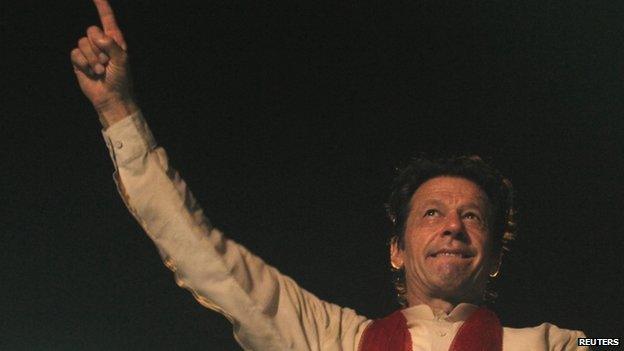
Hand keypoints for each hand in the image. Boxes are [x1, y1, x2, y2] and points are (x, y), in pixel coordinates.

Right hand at [71, 0, 136, 126]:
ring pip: (82, 43)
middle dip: (99, 48)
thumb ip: (112, 45)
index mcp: (115, 40)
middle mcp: (101, 43)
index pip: (107, 18)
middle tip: (107, 63)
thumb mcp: (122, 60)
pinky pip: (75, 53)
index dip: (101, 6)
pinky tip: (91, 73)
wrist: (111, 97)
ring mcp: (89, 51)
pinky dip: (83, 64)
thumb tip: (97, 36)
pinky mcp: (79, 61)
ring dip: (92, 59)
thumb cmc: (121, 80)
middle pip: (91, 30)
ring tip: (101, 71)